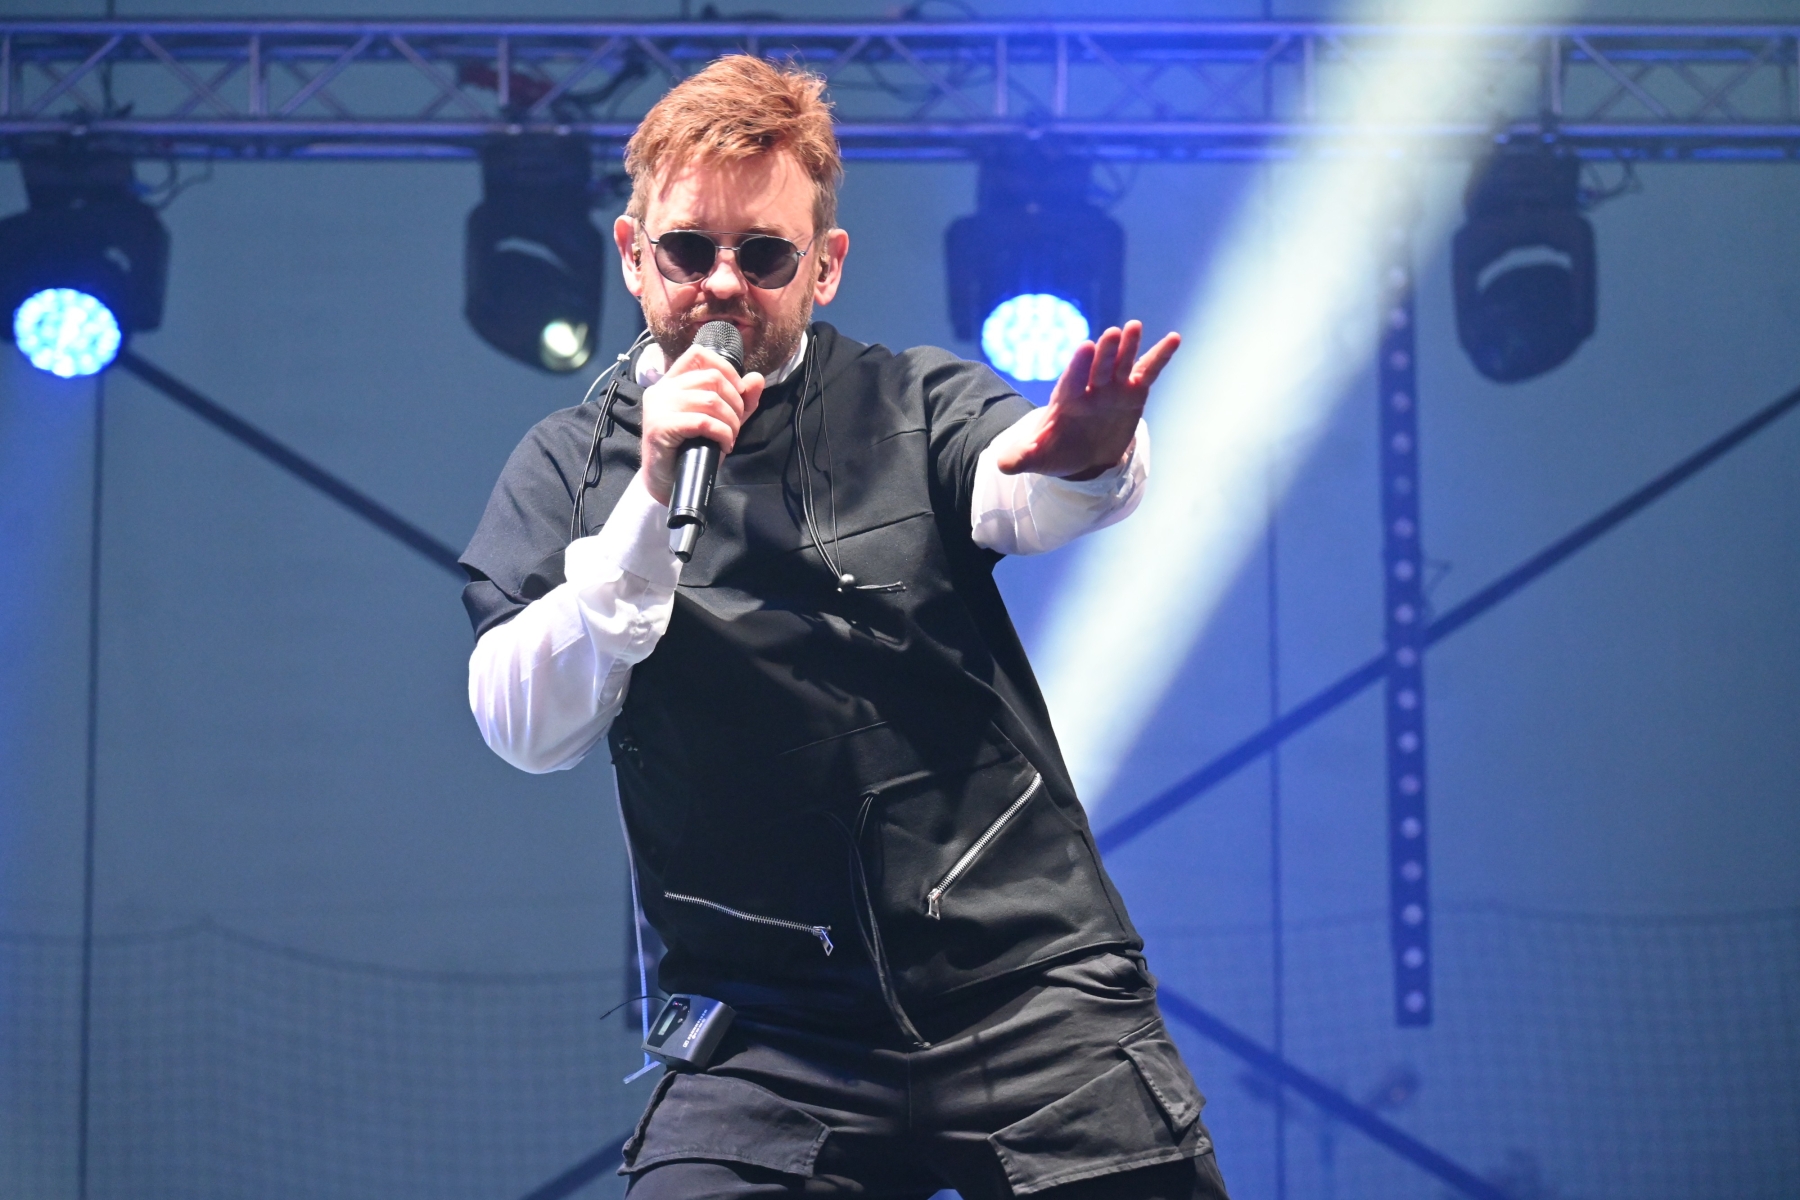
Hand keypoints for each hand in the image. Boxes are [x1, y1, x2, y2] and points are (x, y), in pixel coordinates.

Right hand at [638, 344, 764, 505]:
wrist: (666, 482)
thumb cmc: (691, 450)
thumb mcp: (720, 420)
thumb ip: (739, 400)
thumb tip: (757, 378)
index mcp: (672, 382)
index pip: (699, 354)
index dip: (726, 369)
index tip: (738, 393)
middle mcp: (661, 389)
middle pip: (711, 377)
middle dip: (735, 401)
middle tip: (735, 424)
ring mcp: (658, 406)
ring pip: (710, 400)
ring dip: (731, 421)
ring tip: (730, 437)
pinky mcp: (660, 426)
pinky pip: (703, 422)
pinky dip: (722, 433)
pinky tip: (723, 445)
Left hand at [990, 320, 1179, 479]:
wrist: (1081, 456)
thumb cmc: (1057, 452)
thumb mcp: (1036, 458)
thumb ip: (1019, 457)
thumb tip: (1001, 464)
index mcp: (1066, 401)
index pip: (1072, 381)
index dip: (1078, 366)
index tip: (1084, 348)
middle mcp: (1090, 389)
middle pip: (1097, 366)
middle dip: (1104, 351)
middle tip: (1112, 333)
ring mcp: (1113, 388)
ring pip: (1122, 364)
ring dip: (1129, 346)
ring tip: (1135, 327)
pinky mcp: (1133, 392)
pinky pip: (1148, 372)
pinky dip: (1160, 356)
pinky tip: (1174, 338)